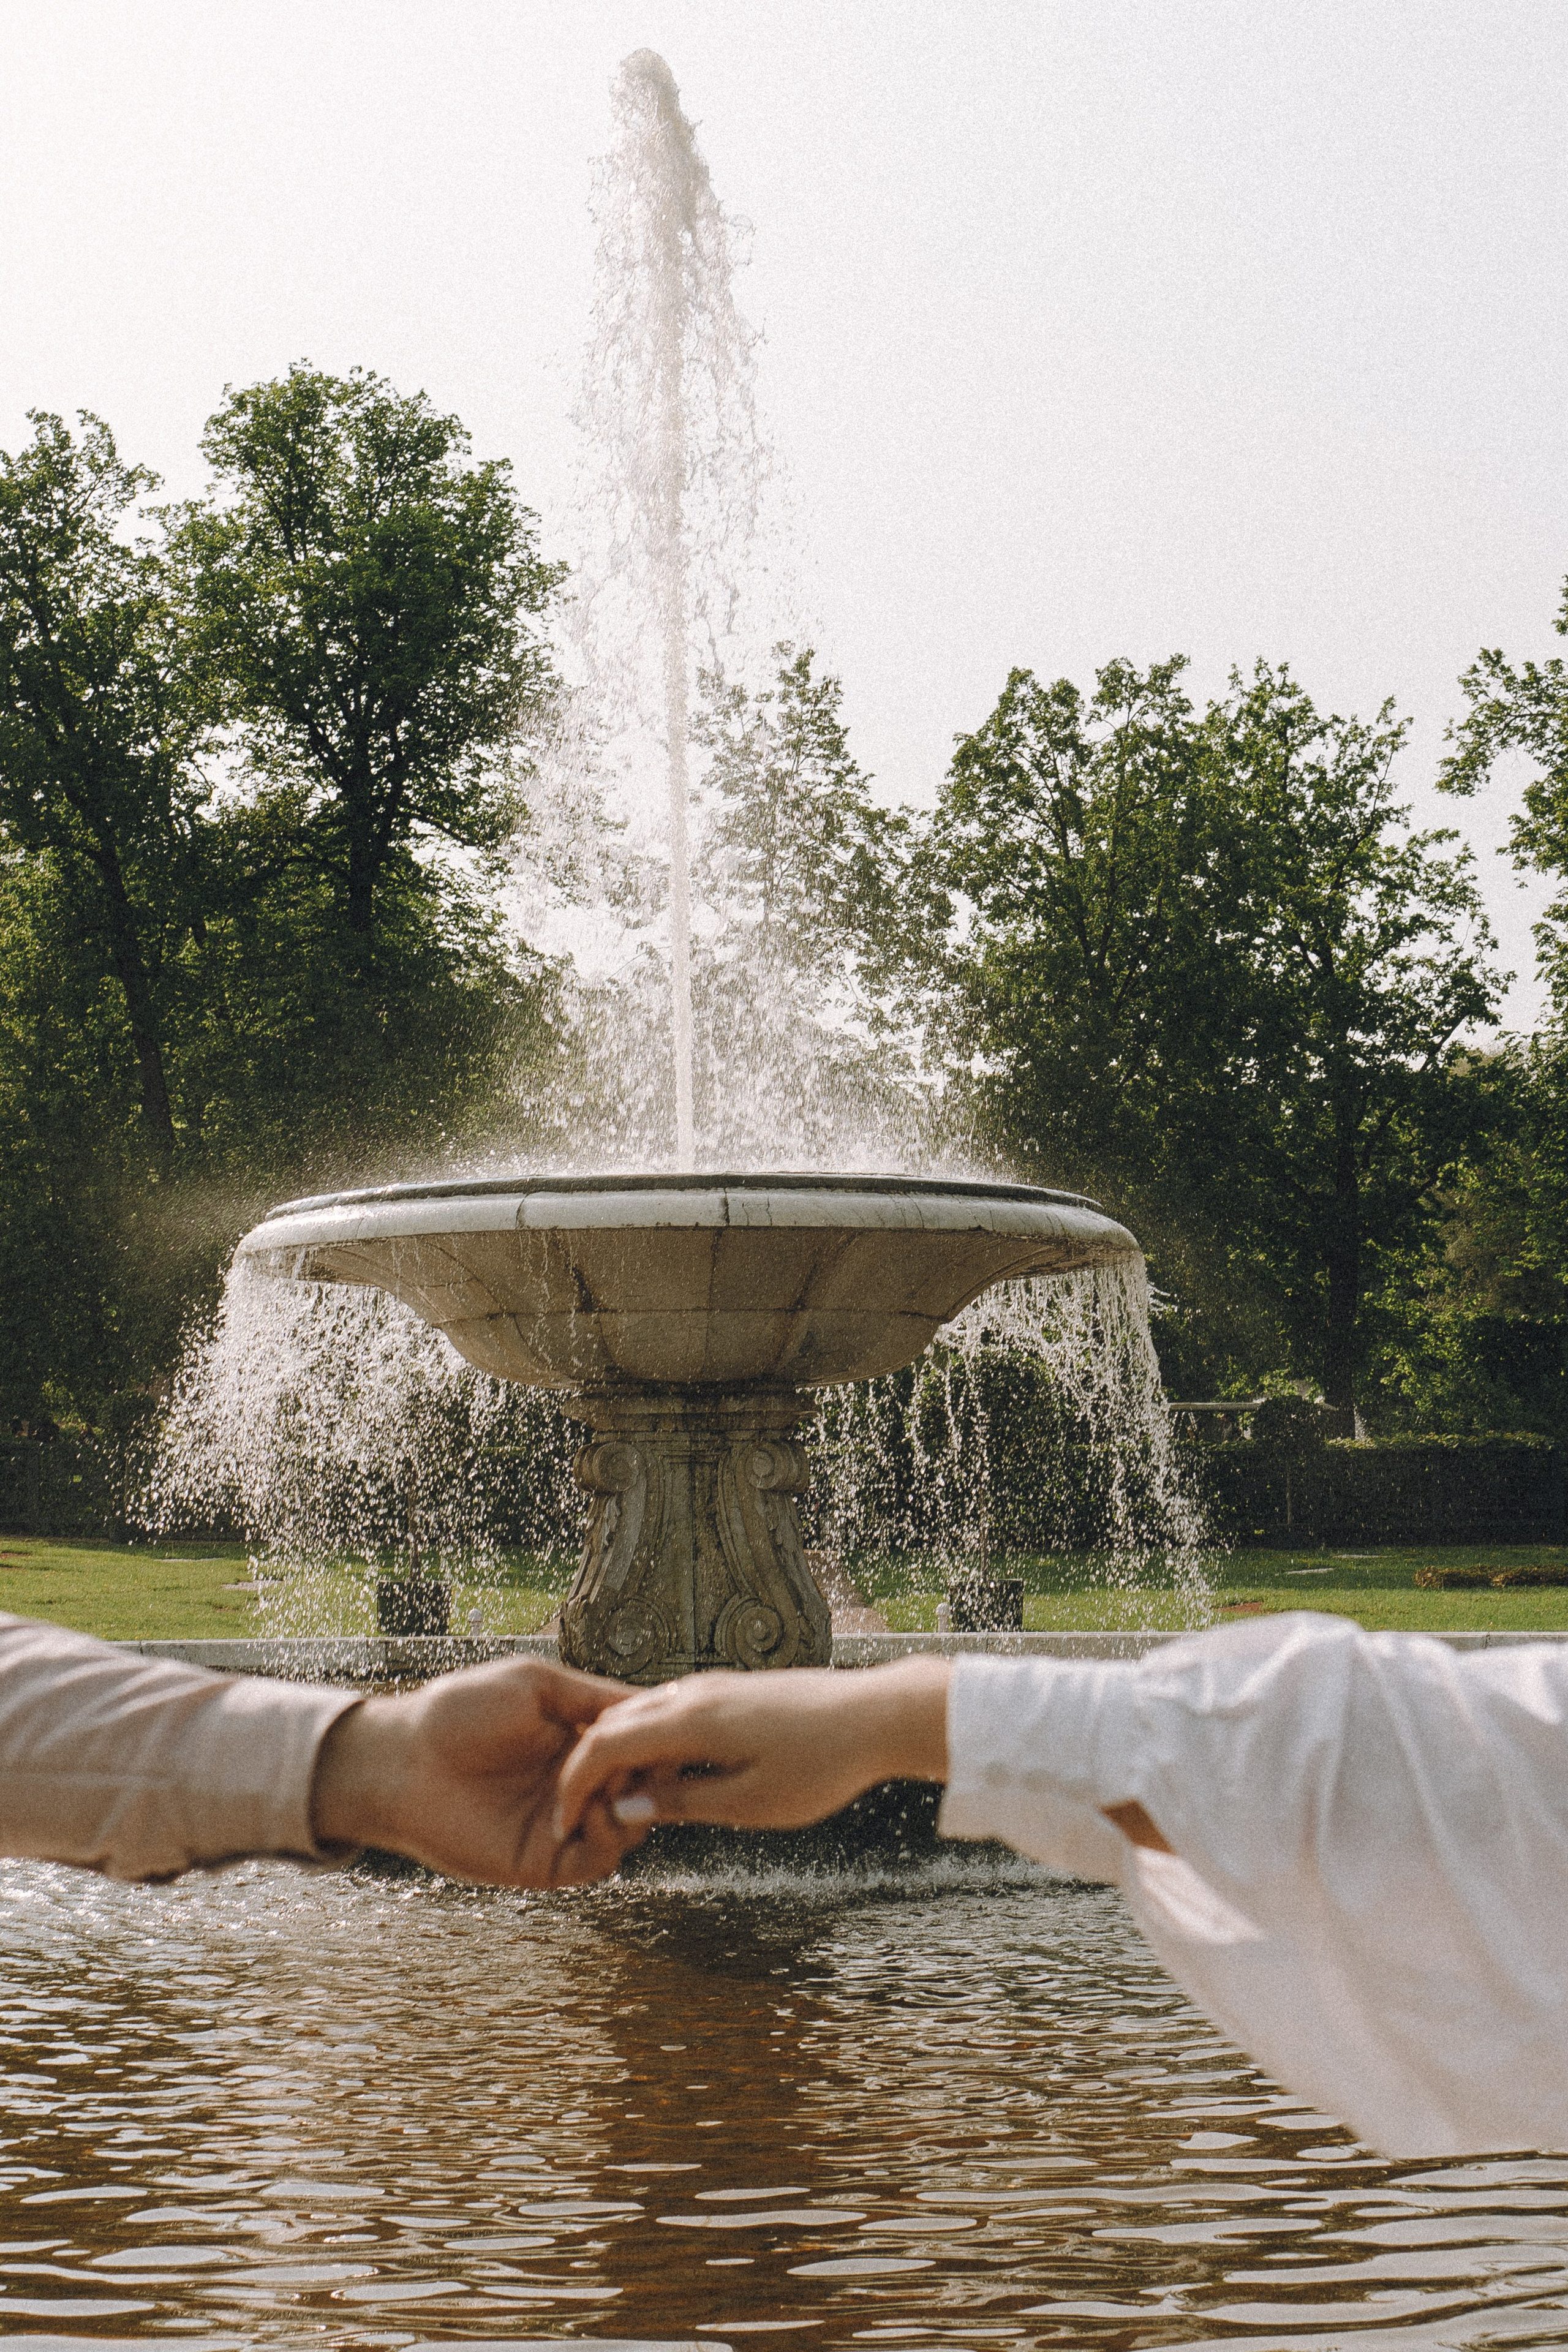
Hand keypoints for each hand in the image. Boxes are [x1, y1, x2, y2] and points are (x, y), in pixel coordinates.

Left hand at [311, 1656, 639, 1887]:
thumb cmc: (458, 1712)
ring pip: (632, 1824)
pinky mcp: (547, 1862)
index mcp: (579, 1737)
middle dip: (654, 1770)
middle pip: (647, 1784)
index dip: (659, 1734)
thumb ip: (591, 1697)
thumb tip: (651, 1705)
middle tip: (642, 1758)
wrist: (402, 1761)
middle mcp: (579, 1782)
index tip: (667, 1724)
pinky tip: (594, 1808)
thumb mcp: (534, 1685)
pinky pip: (601, 1858)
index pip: (642, 1742)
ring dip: (635, 1801)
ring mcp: (565, 1823)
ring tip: (614, 1782)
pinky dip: (612, 1834)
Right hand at [552, 1657, 951, 1844]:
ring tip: (616, 1801)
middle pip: (614, 1723)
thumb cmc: (819, 1765)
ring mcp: (712, 1686)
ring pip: (641, 1713)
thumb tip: (624, 1808)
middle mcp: (693, 1693)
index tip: (564, 1825)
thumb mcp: (749, 1803)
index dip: (575, 1785)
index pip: (604, 1745)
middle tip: (579, 1815)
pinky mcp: (731, 1689)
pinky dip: (650, 1740)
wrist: (878, 1714)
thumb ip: (682, 1804)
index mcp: (690, 1720)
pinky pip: (670, 1710)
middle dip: (587, 1768)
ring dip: (618, 1753)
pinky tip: (662, 1775)